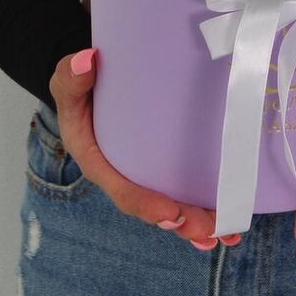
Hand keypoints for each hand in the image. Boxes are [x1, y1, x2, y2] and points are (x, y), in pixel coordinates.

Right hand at [49, 48, 241, 250]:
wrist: (91, 83)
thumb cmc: (79, 87)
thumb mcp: (68, 80)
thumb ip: (71, 76)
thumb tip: (85, 62)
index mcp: (99, 163)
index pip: (122, 189)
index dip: (145, 203)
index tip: (170, 212)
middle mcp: (123, 175)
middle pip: (153, 206)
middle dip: (182, 221)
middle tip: (209, 230)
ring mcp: (144, 173)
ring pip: (172, 205)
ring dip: (198, 222)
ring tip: (225, 233)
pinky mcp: (161, 164)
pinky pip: (182, 189)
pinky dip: (203, 206)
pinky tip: (227, 218)